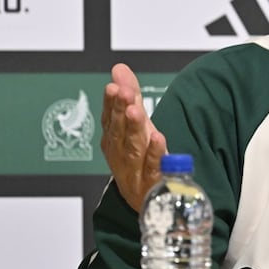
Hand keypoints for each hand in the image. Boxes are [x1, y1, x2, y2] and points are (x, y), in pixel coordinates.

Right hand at [100, 63, 166, 212]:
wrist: (151, 200)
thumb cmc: (141, 159)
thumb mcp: (137, 125)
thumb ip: (130, 97)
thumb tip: (119, 68)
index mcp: (113, 139)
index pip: (110, 117)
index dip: (111, 103)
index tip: (114, 87)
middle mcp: (120, 155)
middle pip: (119, 132)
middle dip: (120, 112)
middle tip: (125, 94)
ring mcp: (134, 171)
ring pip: (132, 148)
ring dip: (133, 129)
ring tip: (135, 111)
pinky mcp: (151, 184)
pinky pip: (153, 168)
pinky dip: (155, 154)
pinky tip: (158, 139)